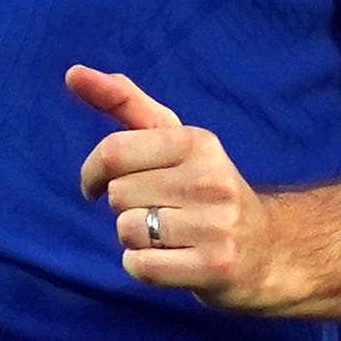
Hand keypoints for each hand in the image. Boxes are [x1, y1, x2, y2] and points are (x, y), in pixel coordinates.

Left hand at [72, 64, 275, 304]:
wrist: (267, 249)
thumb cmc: (205, 190)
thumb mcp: (174, 140)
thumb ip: (125, 103)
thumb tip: (72, 72)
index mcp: (197, 143)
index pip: (112, 152)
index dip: (92, 173)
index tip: (97, 185)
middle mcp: (211, 179)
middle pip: (117, 195)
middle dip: (126, 207)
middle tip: (160, 211)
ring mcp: (216, 225)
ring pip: (127, 231)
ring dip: (135, 239)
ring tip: (169, 236)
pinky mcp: (214, 267)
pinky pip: (140, 267)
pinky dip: (142, 267)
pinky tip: (170, 261)